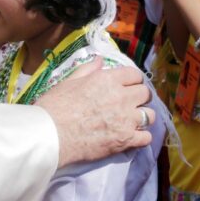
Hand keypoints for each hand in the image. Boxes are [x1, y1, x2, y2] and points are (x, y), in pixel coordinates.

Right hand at [37, 60, 153, 167]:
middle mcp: (121, 97)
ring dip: (142, 117)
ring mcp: (126, 120)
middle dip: (139, 97)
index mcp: (108, 80)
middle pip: (145, 93)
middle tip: (129, 103)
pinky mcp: (125, 140)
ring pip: (149, 115)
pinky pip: (146, 137)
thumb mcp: (68, 81)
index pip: (135, 75)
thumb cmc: (55, 106)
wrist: (50, 135)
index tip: (127, 86)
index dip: (132, 80)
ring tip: (132, 121)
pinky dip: (141, 137)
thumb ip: (87, 70)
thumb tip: (100, 60)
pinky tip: (133, 137)